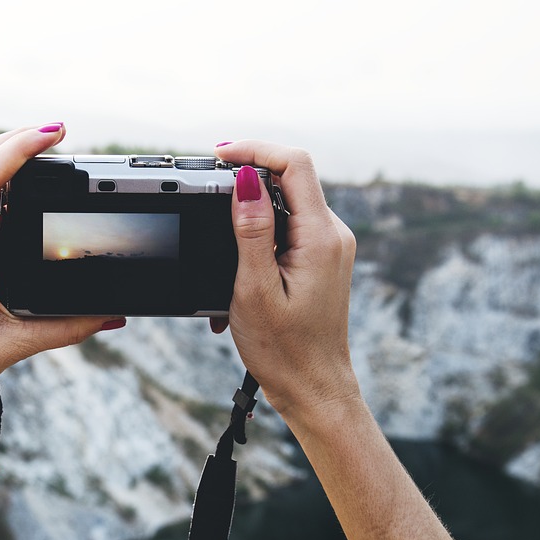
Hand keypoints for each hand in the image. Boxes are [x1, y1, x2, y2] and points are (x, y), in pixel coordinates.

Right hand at [212, 141, 357, 415]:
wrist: (314, 389)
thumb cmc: (284, 351)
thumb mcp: (254, 288)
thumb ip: (251, 230)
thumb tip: (246, 179)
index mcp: (321, 237)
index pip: (294, 163)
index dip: (255, 149)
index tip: (218, 155)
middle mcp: (333, 234)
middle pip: (290, 177)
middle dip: (246, 178)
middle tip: (206, 191)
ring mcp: (330, 246)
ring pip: (286, 202)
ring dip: (249, 213)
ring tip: (220, 250)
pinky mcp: (322, 258)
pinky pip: (289, 228)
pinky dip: (259, 236)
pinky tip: (237, 269)